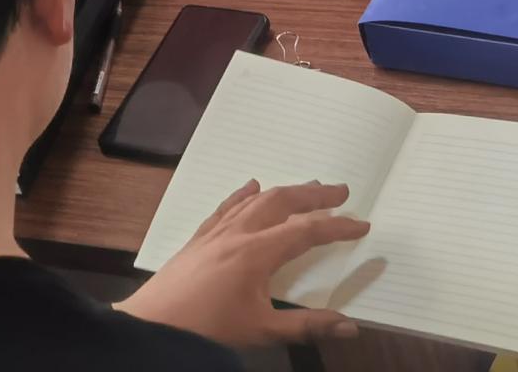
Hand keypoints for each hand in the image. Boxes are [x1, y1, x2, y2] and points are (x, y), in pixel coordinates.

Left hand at [118, 179, 368, 348]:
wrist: (156, 323)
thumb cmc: (210, 327)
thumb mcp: (263, 331)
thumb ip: (307, 326)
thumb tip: (350, 327)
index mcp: (257, 252)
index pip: (306, 232)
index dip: (337, 227)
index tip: (362, 224)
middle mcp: (238, 233)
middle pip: (281, 202)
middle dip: (313, 194)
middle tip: (340, 190)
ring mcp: (216, 232)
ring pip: (255, 200)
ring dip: (284, 192)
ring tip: (307, 188)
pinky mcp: (200, 237)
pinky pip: (226, 206)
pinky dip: (243, 194)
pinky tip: (250, 186)